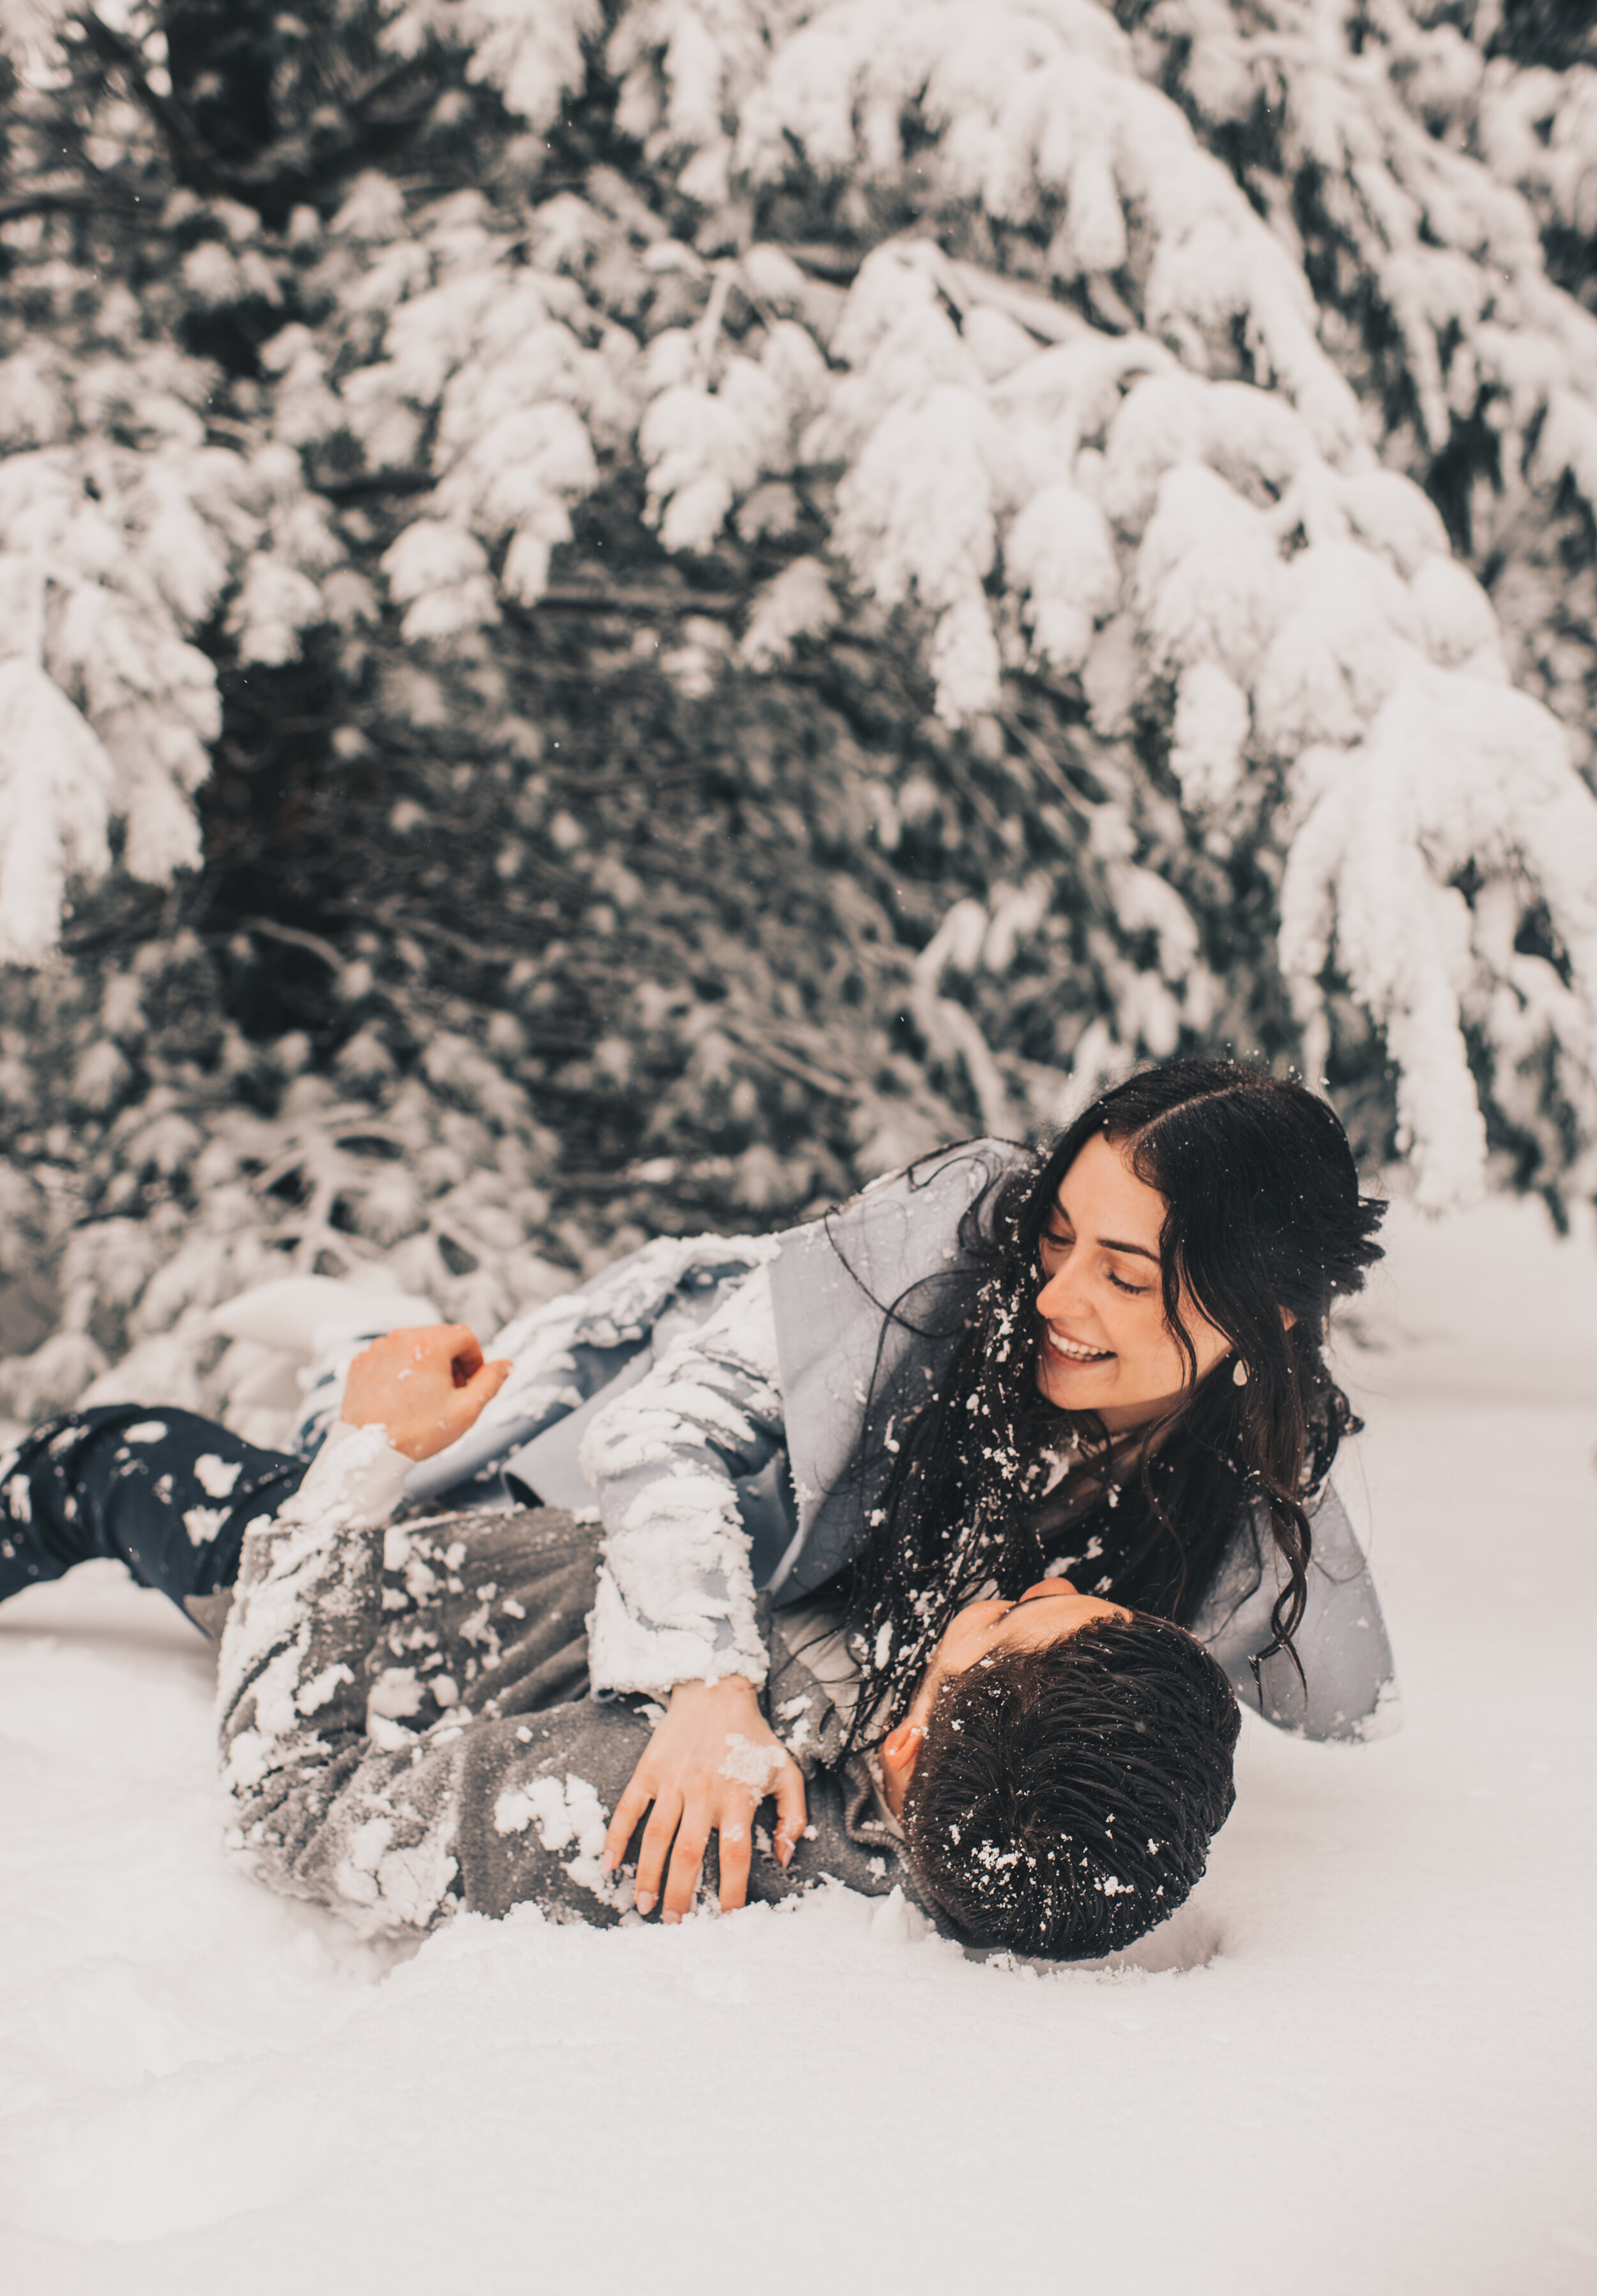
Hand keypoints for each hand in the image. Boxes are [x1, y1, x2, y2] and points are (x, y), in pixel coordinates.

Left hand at [340, 1324, 510, 1460]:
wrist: (368, 1452)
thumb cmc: (416, 1433)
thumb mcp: (466, 1410)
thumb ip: (491, 1382)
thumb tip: (506, 1365)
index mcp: (428, 1345)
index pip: (464, 1336)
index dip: (475, 1359)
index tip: (472, 1382)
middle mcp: (400, 1339)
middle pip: (438, 1338)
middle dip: (451, 1361)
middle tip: (451, 1393)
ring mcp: (377, 1349)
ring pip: (413, 1346)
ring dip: (426, 1364)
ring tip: (425, 1397)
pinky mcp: (360, 1362)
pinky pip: (389, 1356)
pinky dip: (400, 1370)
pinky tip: (401, 1397)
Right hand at [602, 1676, 806, 1921]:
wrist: (715, 1691)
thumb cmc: (752, 1737)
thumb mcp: (785, 1772)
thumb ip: (793, 1817)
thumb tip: (785, 1858)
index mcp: (738, 1797)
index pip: (734, 1856)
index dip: (731, 1892)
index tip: (726, 1920)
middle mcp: (704, 1792)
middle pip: (689, 1854)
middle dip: (680, 1894)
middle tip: (675, 1924)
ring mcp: (673, 1781)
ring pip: (656, 1837)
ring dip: (647, 1875)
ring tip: (644, 1906)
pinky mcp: (649, 1770)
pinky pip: (629, 1809)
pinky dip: (615, 1837)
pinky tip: (608, 1865)